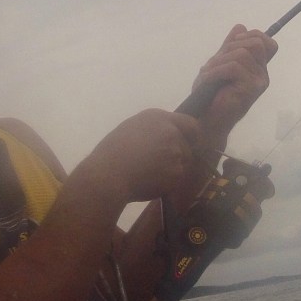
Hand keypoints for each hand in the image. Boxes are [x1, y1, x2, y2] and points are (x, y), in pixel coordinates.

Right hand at [85, 109, 202, 203]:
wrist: (108, 175)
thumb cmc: (111, 153)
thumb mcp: (132, 128)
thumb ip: (154, 129)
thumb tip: (165, 135)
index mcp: (159, 117)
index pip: (190, 123)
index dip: (192, 135)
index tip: (191, 143)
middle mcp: (171, 131)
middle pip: (187, 146)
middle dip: (179, 156)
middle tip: (161, 166)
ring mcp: (176, 151)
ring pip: (183, 163)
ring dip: (172, 169)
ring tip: (149, 174)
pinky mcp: (176, 171)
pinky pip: (177, 178)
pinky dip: (167, 182)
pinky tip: (149, 182)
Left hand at [190, 25, 277, 141]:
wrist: (207, 120)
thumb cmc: (212, 95)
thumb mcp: (219, 64)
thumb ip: (230, 47)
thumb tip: (240, 27)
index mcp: (257, 68)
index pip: (266, 42)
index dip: (250, 36)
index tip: (231, 46)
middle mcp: (262, 74)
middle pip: (256, 42)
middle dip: (231, 46)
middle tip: (216, 62)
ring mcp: (259, 82)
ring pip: (242, 54)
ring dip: (219, 61)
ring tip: (208, 74)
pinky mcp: (251, 89)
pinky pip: (233, 67)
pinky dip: (215, 71)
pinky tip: (208, 79)